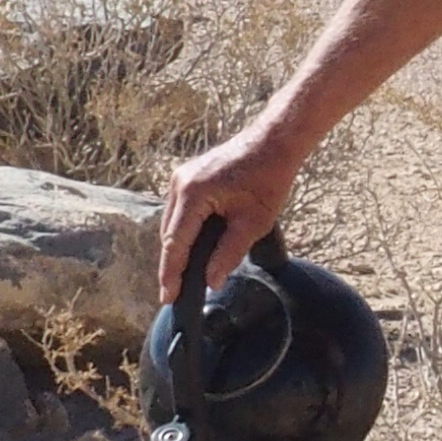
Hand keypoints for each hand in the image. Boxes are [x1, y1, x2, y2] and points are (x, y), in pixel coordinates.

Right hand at [158, 126, 306, 300]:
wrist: (274, 142)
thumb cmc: (268, 179)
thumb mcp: (252, 224)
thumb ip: (228, 254)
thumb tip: (211, 281)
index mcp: (193, 194)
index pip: (175, 243)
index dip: (171, 274)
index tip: (167, 297)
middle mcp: (180, 184)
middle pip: (168, 234)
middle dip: (172, 264)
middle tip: (173, 294)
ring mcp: (181, 178)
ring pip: (172, 223)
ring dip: (177, 248)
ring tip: (180, 278)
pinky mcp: (188, 177)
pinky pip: (180, 211)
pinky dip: (184, 231)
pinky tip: (191, 249)